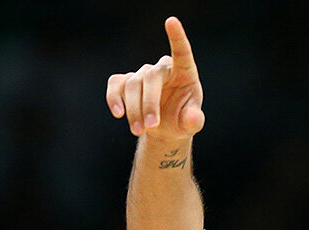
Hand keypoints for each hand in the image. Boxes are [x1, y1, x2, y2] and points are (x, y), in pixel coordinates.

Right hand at [106, 17, 204, 140]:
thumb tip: (194, 118)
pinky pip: (115, 85)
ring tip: (139, 131)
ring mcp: (142, 74)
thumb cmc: (182, 120)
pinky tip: (118, 114)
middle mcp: (163, 68)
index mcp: (184, 72)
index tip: (171, 21)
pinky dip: (113, 99)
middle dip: (149, 104)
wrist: (164, 129)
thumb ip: (194, 120)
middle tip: (151, 127)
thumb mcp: (191, 124)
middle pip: (150, 78)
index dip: (177, 37)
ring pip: (132, 85)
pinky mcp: (125, 82)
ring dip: (134, 110)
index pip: (182, 52)